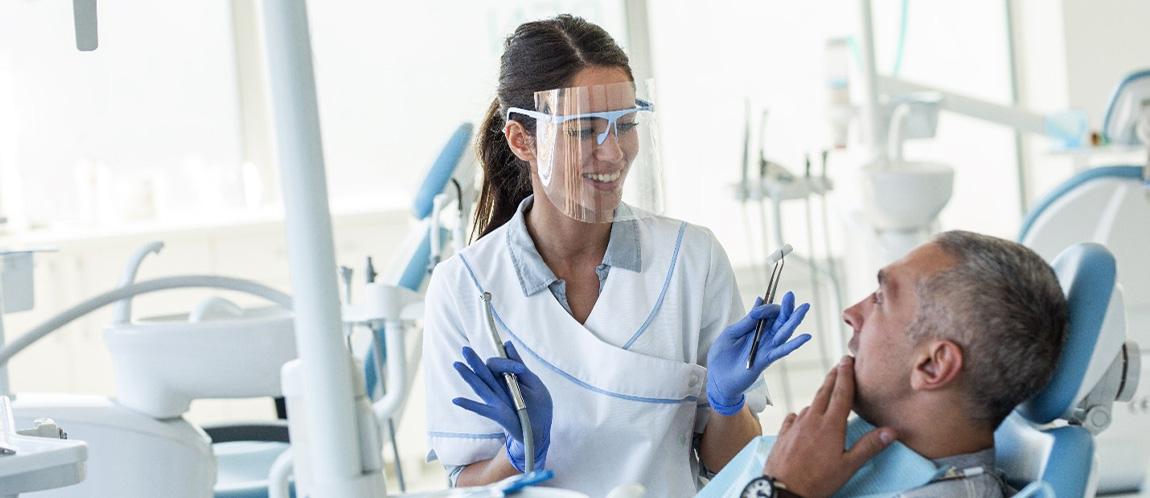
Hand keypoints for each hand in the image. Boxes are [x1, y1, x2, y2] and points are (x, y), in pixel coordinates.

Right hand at [452, 342, 552, 471]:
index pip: (499, 365)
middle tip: (464, 349)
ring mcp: (497, 402)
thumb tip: (507, 344)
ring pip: (480, 386)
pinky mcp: (499, 415)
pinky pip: (482, 409)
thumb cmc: (538, 406)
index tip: (518, 367)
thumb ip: (519, 365)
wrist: (542, 430)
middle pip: (484, 372)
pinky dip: (469, 405)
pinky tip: (456, 400)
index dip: (505, 361)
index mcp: (507, 380)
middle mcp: (499, 390)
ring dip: (468, 376)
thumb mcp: (533, 382)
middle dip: (474, 361)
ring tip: (457, 364)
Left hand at [706, 291, 810, 414]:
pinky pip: (782, 351)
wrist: (717, 378)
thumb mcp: (730, 334)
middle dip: (786, 307)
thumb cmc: (722, 356)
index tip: (757, 309)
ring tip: (804, 308)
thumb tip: (759, 300)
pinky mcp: (766, 359)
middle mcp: (764, 336)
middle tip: (791, 294)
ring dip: (794, 320)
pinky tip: (805, 336)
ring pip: (784, 332)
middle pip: (780, 320)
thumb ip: (746, 321)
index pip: (767, 313)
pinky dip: (794, 344)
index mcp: (754, 328)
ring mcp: (766, 348)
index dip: (765, 308)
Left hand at [763, 357, 895, 497]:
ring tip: (826, 390)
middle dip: (833, 377)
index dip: (846, 375)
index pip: (841, 393)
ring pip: (810, 404)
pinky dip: (802, 413)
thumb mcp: (848, 466)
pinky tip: (802, 415)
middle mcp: (812, 419)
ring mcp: (796, 426)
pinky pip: (794, 417)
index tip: (848, 360)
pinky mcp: (783, 434)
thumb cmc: (817, 480)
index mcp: (831, 425)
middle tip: (839, 365)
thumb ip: (869, 446)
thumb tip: (891, 431)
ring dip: (820, 394)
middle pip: (824, 392)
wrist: (782, 489)